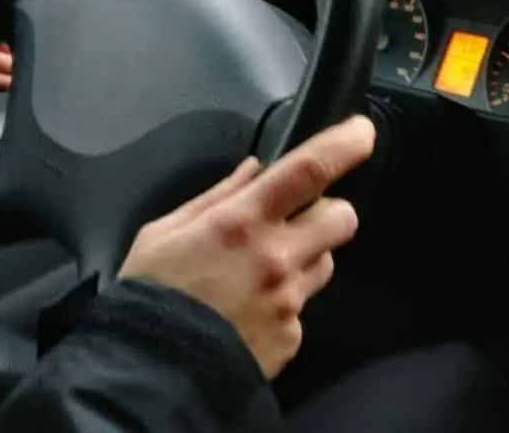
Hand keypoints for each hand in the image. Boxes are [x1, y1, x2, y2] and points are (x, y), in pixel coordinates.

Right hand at [119, 115, 375, 379]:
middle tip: (296, 219)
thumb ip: (217, 195)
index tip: (361, 131)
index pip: (311, 169)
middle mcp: (276, 256)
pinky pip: (303, 308)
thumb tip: (255, 168)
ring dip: (307, 257)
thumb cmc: (149, 295)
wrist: (147, 377)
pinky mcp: (291, 336)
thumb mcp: (165, 232)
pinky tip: (251, 312)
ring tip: (263, 272)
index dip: (345, 144)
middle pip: (342, 217)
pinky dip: (286, 304)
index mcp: (243, 220)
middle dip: (327, 211)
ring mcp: (288, 300)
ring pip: (326, 261)